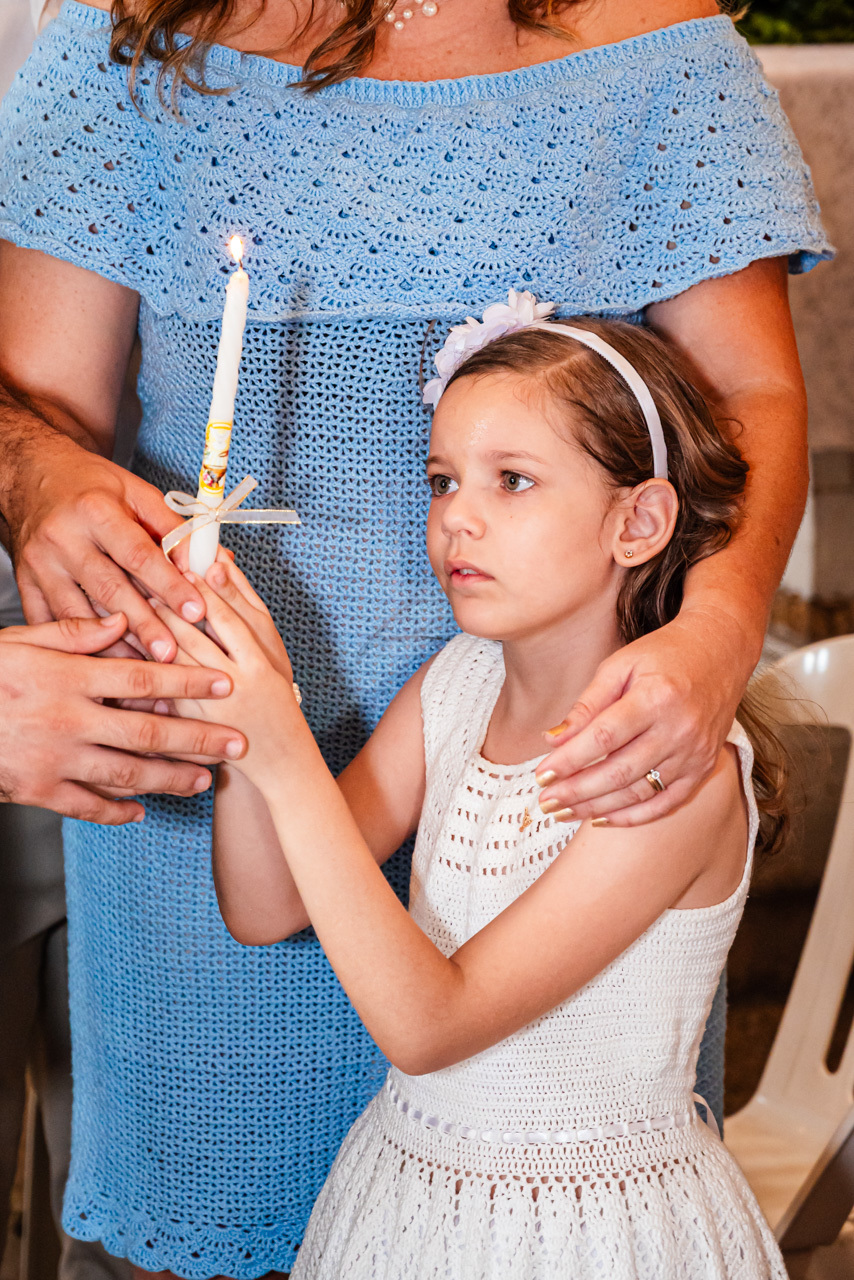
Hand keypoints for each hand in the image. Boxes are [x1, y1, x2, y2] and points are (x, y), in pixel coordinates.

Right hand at [0, 612, 245, 822]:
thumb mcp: (21, 640)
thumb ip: (73, 632)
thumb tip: (121, 620)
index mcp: (69, 677)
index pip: (143, 676)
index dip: (189, 679)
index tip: (225, 683)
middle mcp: (70, 720)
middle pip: (149, 730)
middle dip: (200, 738)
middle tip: (238, 744)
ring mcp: (56, 759)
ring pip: (128, 773)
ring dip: (172, 778)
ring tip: (206, 779)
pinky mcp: (38, 790)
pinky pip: (86, 805)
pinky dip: (117, 811)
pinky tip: (142, 810)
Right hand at [5, 434, 206, 660]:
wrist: (36, 478)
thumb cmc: (94, 488)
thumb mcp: (137, 493)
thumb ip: (174, 529)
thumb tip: (210, 562)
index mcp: (95, 511)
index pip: (138, 554)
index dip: (169, 585)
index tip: (196, 611)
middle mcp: (63, 538)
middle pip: (108, 589)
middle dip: (143, 625)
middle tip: (171, 655)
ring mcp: (40, 564)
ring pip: (78, 613)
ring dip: (112, 644)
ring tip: (144, 667)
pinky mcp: (25, 584)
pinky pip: (51, 622)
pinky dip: (78, 645)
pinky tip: (105, 661)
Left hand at [155, 561, 301, 786]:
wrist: (279, 758)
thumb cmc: (275, 694)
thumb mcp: (272, 650)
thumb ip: (247, 606)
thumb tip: (221, 561)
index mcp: (260, 665)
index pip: (228, 620)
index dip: (204, 591)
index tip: (185, 563)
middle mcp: (235, 686)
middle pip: (195, 638)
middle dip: (169, 606)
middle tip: (146, 576)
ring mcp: (210, 707)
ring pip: (174, 661)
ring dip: (153, 631)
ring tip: (137, 603)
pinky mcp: (190, 723)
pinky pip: (164, 689)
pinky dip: (146, 663)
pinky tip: (131, 641)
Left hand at [536, 608, 753, 824]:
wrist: (721, 651)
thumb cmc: (665, 654)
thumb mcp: (620, 665)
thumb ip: (587, 704)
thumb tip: (553, 739)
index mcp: (655, 698)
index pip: (603, 737)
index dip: (569, 760)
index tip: (541, 774)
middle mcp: (679, 729)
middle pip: (619, 771)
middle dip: (577, 791)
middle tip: (545, 802)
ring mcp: (694, 753)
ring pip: (639, 792)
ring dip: (597, 807)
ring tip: (563, 812)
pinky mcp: (703, 767)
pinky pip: (666, 803)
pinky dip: (633, 816)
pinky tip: (601, 819)